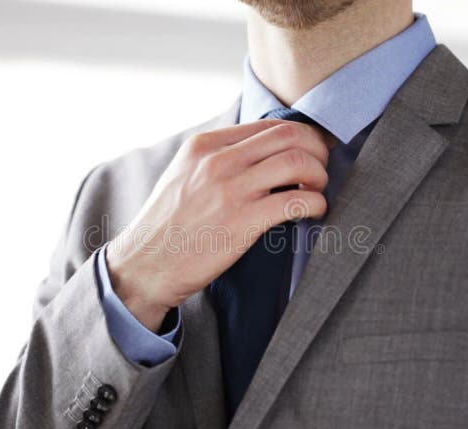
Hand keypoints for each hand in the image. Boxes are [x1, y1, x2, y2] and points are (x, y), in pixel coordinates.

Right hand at [105, 120, 329, 330]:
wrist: (145, 265)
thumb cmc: (168, 225)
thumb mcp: (184, 175)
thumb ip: (216, 158)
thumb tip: (260, 154)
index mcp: (204, 145)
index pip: (269, 125)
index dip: (301, 136)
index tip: (312, 150)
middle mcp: (218, 161)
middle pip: (290, 135)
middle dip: (317, 149)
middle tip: (322, 167)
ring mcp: (231, 190)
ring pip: (298, 162)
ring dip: (319, 175)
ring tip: (317, 191)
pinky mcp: (242, 221)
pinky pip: (296, 201)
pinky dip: (316, 203)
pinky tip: (314, 212)